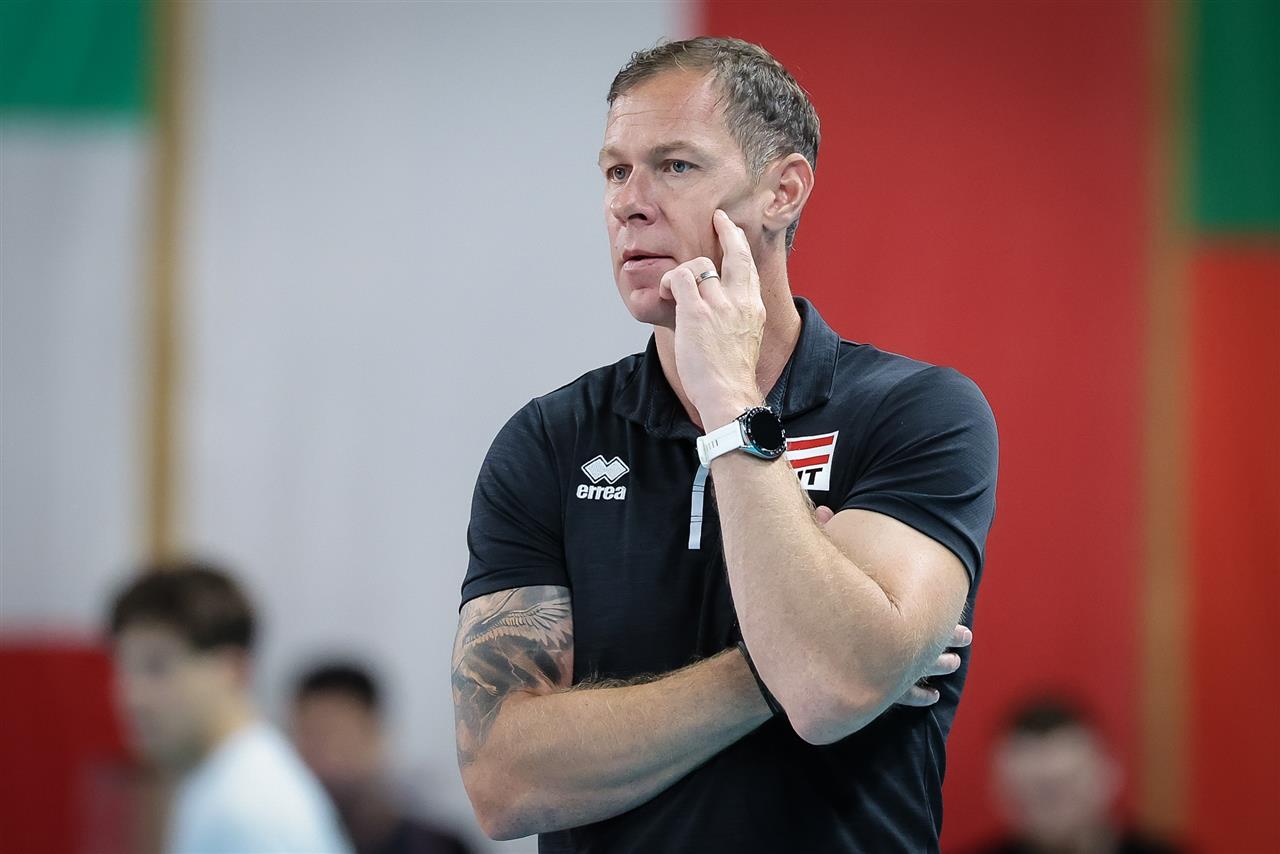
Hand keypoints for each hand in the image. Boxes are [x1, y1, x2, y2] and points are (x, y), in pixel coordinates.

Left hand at [658, 210, 766, 427]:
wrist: (729, 394)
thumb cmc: (731, 376)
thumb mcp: (745, 340)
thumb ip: (738, 320)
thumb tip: (722, 313)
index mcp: (753, 309)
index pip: (749, 267)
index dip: (740, 245)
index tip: (732, 232)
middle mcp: (740, 301)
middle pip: (737, 253)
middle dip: (728, 231)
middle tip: (718, 218)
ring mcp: (720, 305)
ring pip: (699, 265)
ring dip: (682, 273)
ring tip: (673, 291)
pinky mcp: (697, 312)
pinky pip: (679, 278)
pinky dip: (668, 282)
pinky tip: (665, 294)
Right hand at [814, 505, 971, 707]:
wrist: (775, 661)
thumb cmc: (795, 607)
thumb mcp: (811, 569)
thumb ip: (823, 541)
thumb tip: (825, 510)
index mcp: (878, 625)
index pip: (923, 625)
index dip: (945, 629)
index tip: (964, 629)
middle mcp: (881, 652)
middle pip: (924, 648)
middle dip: (945, 642)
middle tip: (965, 637)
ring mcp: (875, 676)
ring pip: (915, 675)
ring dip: (936, 668)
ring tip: (953, 664)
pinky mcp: (865, 694)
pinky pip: (899, 697)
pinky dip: (916, 696)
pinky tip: (930, 697)